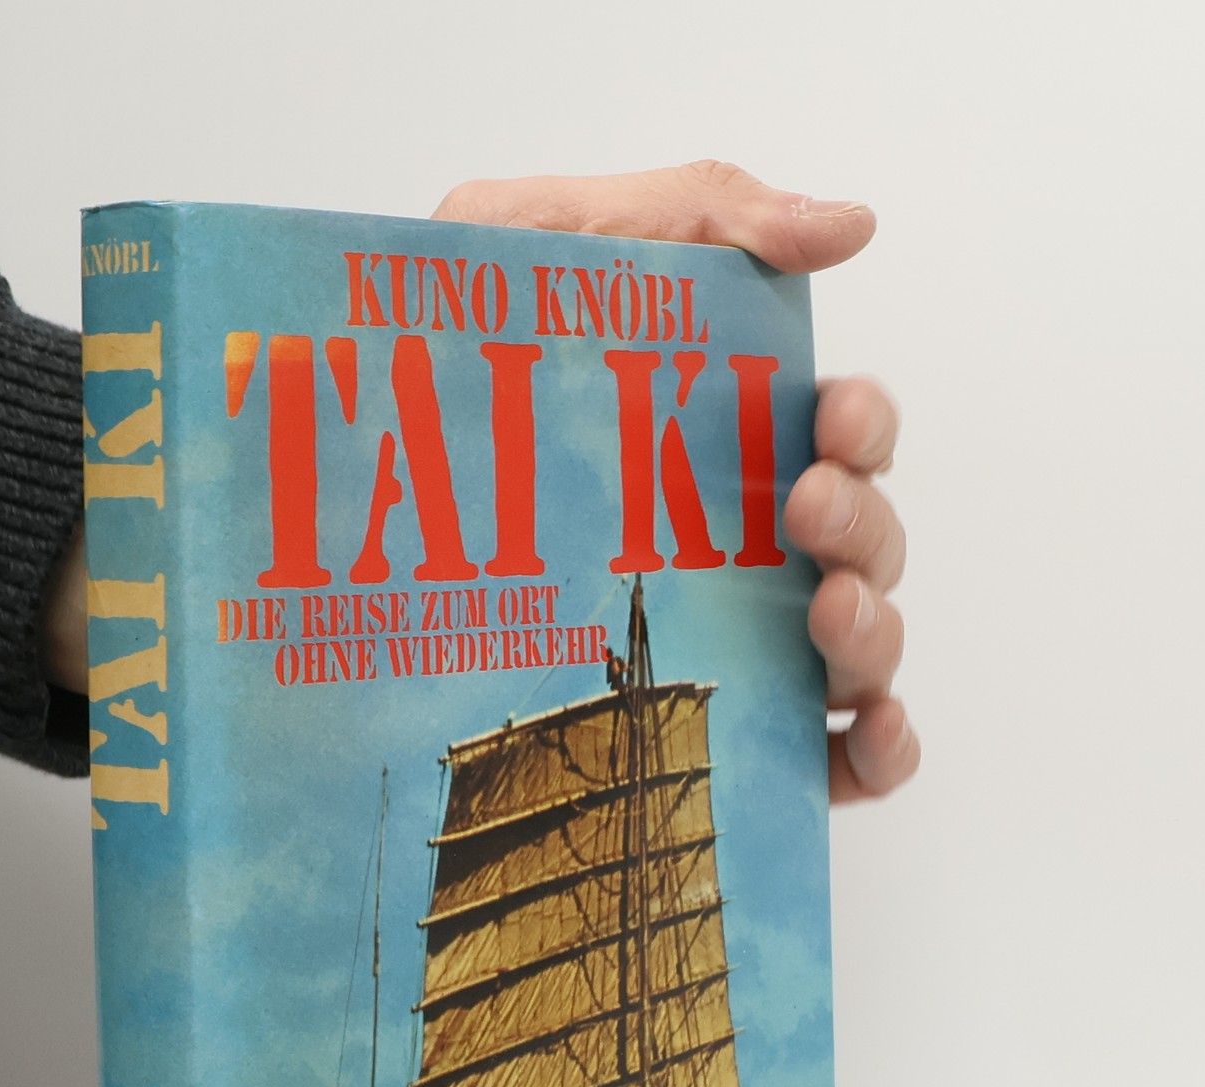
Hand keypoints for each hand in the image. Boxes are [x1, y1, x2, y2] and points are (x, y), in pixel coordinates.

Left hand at [435, 160, 915, 803]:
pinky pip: (830, 758)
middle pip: (865, 542)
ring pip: (860, 646)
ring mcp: (733, 643)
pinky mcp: (711, 734)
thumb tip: (849, 227)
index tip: (828, 419)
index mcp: (727, 439)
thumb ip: (699, 210)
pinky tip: (868, 735)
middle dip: (863, 524)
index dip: (864, 424)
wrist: (327, 472)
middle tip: (802, 510)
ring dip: (873, 630)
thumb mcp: (549, 241)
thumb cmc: (439, 355)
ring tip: (825, 614)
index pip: (843, 433)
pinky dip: (877, 749)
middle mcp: (745, 544)